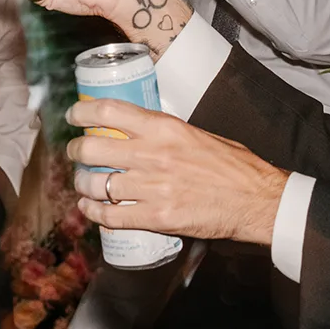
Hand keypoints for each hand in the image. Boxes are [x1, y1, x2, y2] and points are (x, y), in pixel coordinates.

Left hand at [67, 98, 287, 244]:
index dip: (81, 113)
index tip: (73, 116)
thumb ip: (165, 133)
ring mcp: (153, 188)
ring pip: (95, 185)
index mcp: (164, 128)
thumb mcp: (197, 134)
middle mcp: (153, 155)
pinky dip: (94, 213)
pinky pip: (111, 216)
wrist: (256, 199)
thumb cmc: (233, 166)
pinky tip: (90, 210)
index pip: (108, 112)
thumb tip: (136, 131)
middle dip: (76, 151)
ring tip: (83, 185)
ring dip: (82, 185)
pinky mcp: (157, 217)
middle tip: (75, 154)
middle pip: (92, 149)